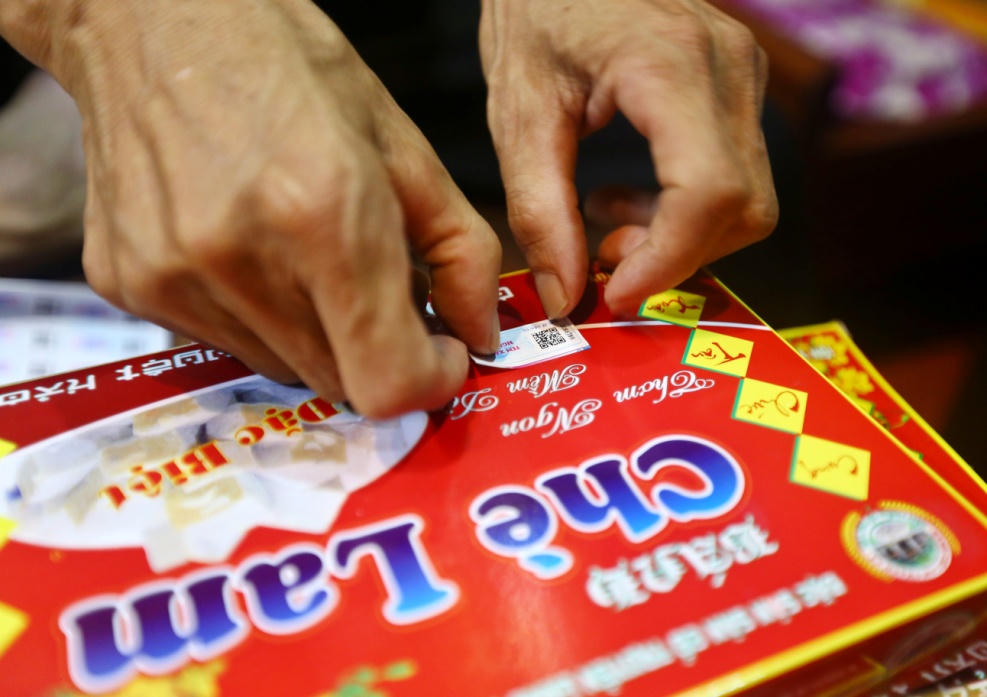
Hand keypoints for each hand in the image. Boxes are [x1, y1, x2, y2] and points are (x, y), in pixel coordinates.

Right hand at [6, 0, 501, 416]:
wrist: (149, 22)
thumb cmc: (290, 67)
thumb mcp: (403, 146)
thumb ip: (460, 250)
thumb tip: (481, 334)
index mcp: (326, 215)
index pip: (386, 382)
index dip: (428, 382)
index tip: (439, 352)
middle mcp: (240, 260)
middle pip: (339, 384)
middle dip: (378, 355)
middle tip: (382, 295)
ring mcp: (173, 279)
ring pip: (282, 368)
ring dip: (318, 337)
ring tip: (313, 261)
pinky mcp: (127, 285)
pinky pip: (223, 342)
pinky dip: (258, 318)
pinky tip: (254, 253)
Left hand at [480, 0, 777, 316]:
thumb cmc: (535, 13)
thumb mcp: (520, 115)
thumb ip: (540, 212)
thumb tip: (565, 296)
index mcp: (669, 64)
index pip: (708, 192)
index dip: (669, 260)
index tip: (616, 292)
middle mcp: (727, 66)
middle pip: (741, 207)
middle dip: (675, 256)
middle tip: (603, 256)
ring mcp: (744, 72)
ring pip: (748, 200)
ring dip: (680, 237)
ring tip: (605, 218)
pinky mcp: (739, 85)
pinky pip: (738, 175)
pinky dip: (687, 209)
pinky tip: (627, 194)